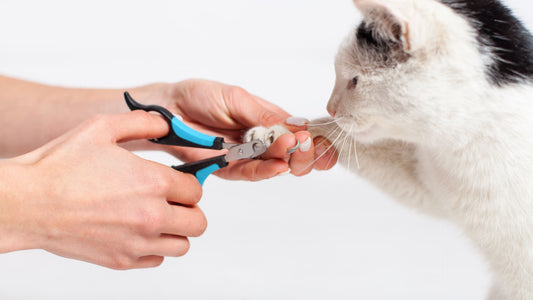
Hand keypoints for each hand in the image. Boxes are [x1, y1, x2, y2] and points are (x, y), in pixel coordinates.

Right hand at [0, 111, 205, 268]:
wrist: (27, 202)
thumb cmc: (60, 167)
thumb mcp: (102, 128)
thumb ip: (142, 123)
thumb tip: (166, 124)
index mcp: (153, 183)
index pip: (196, 190)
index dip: (188, 183)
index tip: (177, 182)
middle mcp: (151, 215)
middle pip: (198, 222)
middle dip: (189, 209)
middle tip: (173, 201)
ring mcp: (137, 242)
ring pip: (183, 245)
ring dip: (176, 231)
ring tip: (158, 218)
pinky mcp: (122, 261)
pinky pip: (158, 260)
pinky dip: (155, 248)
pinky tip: (138, 232)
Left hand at [132, 79, 308, 180]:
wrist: (170, 109)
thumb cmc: (202, 97)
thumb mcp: (239, 99)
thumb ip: (266, 116)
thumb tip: (300, 125)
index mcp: (270, 121)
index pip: (300, 134)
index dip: (315, 140)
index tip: (322, 140)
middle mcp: (263, 141)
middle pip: (295, 155)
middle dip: (307, 154)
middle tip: (308, 146)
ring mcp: (248, 157)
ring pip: (278, 166)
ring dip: (290, 160)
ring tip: (295, 149)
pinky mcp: (231, 169)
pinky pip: (253, 174)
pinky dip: (267, 171)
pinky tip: (279, 165)